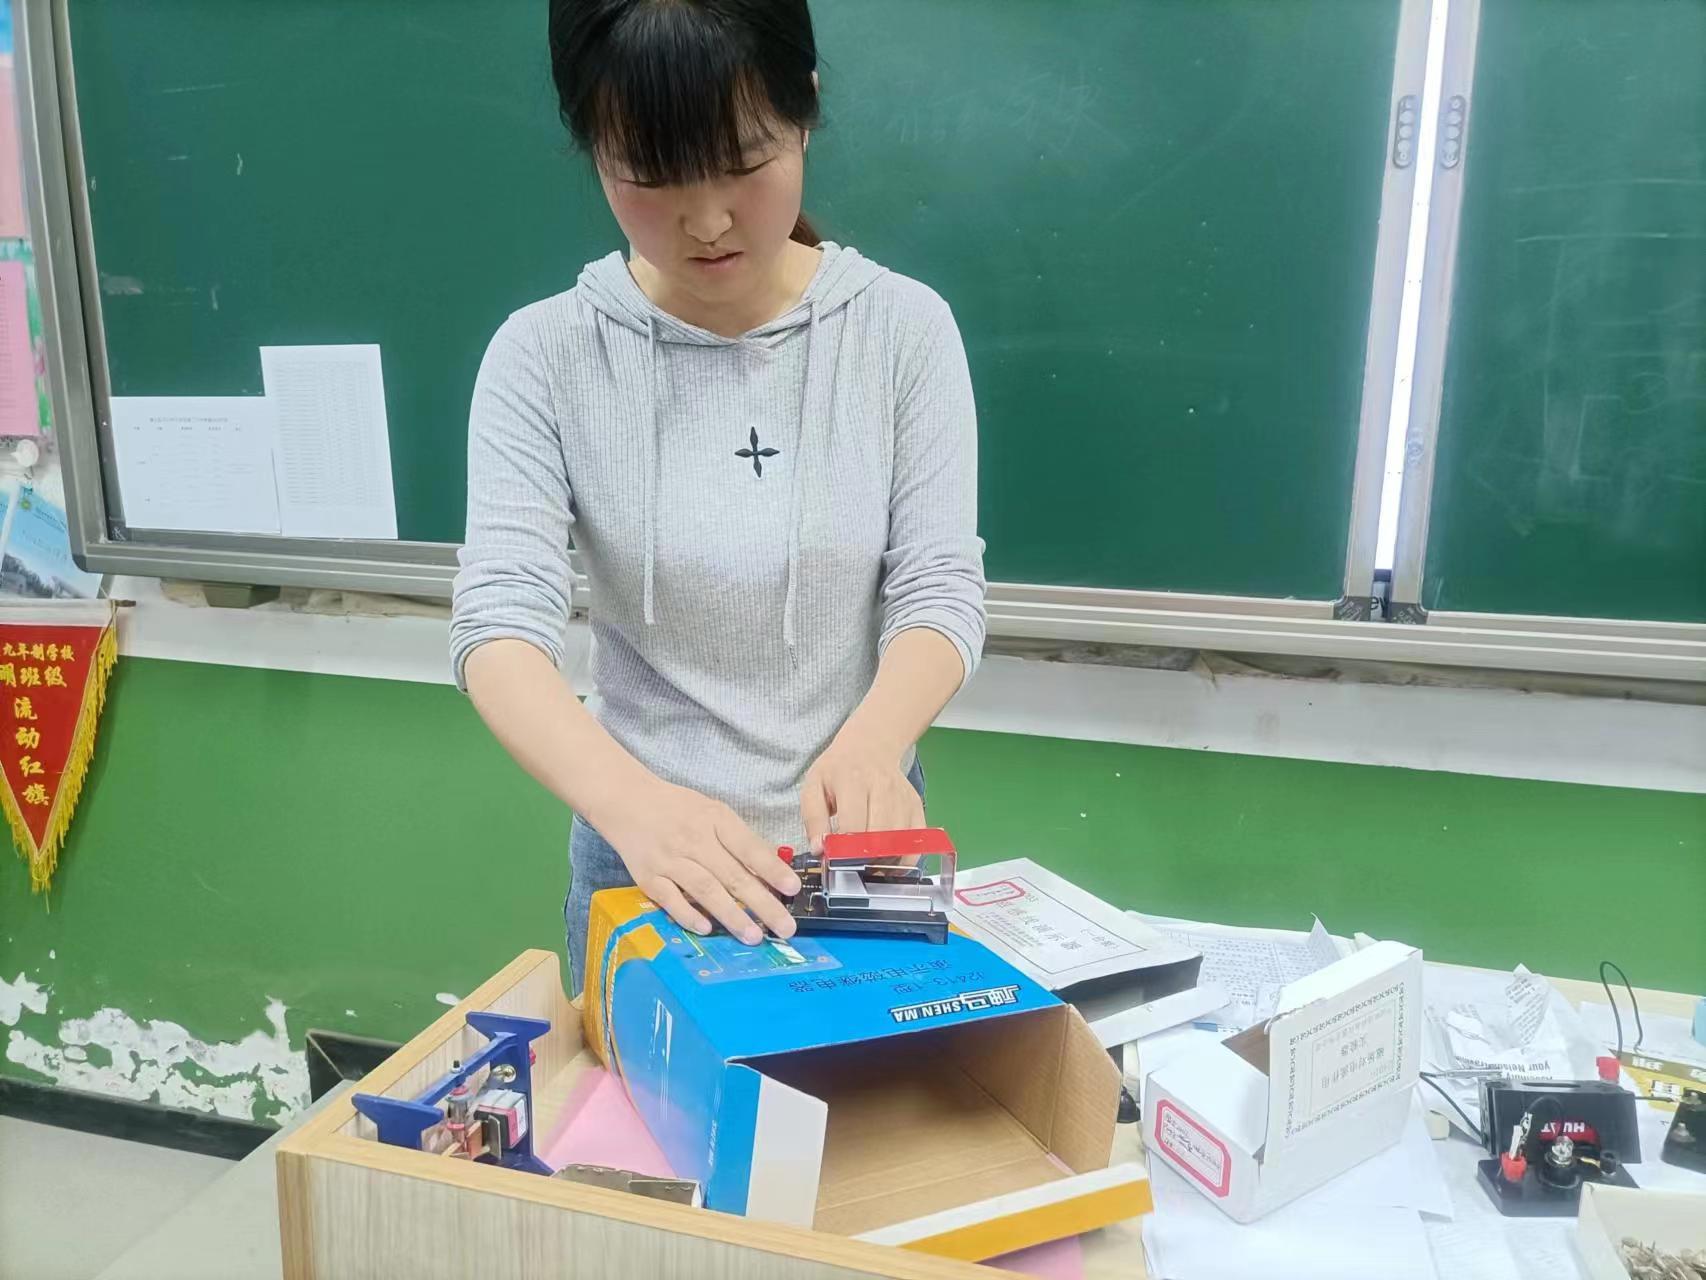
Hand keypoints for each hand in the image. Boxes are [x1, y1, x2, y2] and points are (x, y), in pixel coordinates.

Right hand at [601, 780, 799, 943]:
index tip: (793, 889)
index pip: (749, 847)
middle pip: (732, 875)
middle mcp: (694, 839)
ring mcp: (669, 859)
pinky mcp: (647, 876)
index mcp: (716, 819)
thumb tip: (771, 872)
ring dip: (731, 915)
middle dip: (762, 904)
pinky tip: (707, 929)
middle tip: (785, 928)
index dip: (772, 869)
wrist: (627, 800)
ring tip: (754, 936)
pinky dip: (688, 914)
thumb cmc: (679, 809)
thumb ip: (739, 841)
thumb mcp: (713, 812)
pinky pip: (669, 899)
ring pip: (705, 889)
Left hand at [800, 730, 923, 852]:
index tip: (835, 860)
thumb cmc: (837, 770)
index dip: (844, 850)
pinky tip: (887, 861)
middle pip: (880, 836)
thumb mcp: (813, 787)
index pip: (854, 825)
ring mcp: (903, 797)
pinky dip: (904, 858)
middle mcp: (883, 787)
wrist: (869, 746)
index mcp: (853, 781)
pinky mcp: (916, 805)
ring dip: (883, 860)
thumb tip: (820, 850)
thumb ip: (813, 819)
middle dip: (864, 858)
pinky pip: (916, 840)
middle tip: (850, 866)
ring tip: (866, 863)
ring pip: (899, 841)